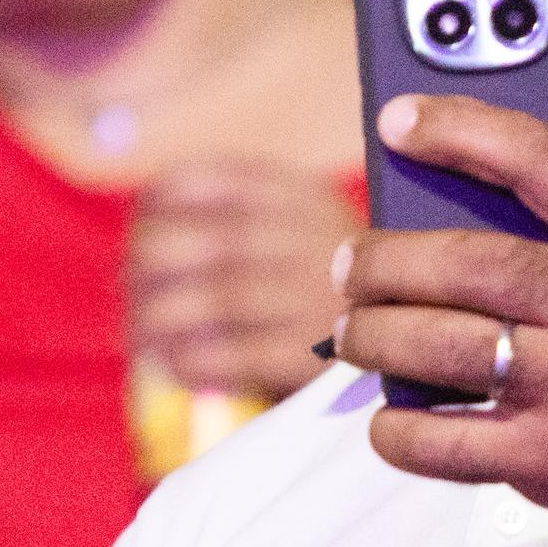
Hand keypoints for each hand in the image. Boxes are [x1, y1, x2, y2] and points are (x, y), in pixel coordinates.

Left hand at [126, 163, 353, 401]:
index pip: (217, 182)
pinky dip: (191, 359)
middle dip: (151, 263)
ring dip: (158, 317)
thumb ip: (250, 213)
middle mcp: (317, 241)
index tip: (139, 224)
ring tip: (138, 331)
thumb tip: (146, 227)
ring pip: (217, 298)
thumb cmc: (340, 289)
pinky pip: (236, 355)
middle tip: (127, 285)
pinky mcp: (317, 359)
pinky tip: (173, 365)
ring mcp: (320, 299)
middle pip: (210, 241)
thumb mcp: (314, 227)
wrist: (420, 340)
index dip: (161, 201)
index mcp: (310, 198)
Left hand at [329, 94, 547, 546]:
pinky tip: (391, 417)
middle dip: (385, 260)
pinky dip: (396, 428)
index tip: (397, 119)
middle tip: (350, 263)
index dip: (460, 130)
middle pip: (466, 262)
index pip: (541, 158)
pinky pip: (439, 441)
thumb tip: (443, 206)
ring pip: (437, 346)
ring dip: (373, 336)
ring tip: (355, 330)